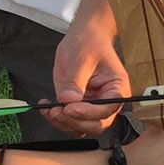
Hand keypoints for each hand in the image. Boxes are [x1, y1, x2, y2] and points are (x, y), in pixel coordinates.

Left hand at [46, 17, 128, 136]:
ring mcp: (91, 106)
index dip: (89, 113)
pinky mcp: (77, 106)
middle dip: (75, 121)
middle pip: (95, 124)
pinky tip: (46, 108)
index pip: (107, 109)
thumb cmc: (89, 43)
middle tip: (57, 111)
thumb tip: (68, 100)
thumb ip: (75, 81)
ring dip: (64, 124)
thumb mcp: (81, 58)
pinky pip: (69, 121)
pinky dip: (57, 119)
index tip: (70, 107)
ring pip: (81, 127)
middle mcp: (106, 102)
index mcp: (117, 89)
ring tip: (49, 110)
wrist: (83, 36)